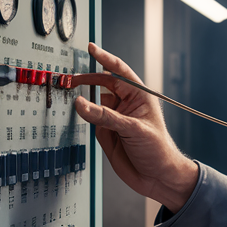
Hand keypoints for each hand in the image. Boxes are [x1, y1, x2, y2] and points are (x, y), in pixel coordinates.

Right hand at [71, 42, 198, 211]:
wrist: (158, 178)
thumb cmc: (158, 150)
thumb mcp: (133, 130)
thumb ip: (105, 116)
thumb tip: (81, 103)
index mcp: (140, 97)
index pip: (119, 72)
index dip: (105, 58)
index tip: (91, 48)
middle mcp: (126, 105)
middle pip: (102, 84)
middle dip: (86, 79)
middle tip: (70, 79)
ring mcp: (115, 118)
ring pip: (94, 102)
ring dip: (82, 98)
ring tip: (68, 92)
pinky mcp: (106, 133)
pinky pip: (90, 119)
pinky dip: (81, 115)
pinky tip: (74, 111)